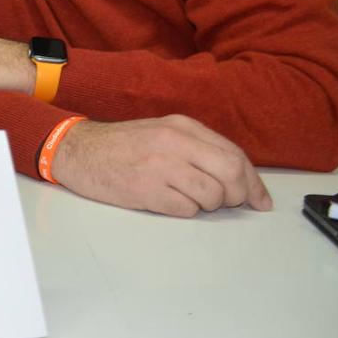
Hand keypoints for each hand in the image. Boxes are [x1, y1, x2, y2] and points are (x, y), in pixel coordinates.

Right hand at [51, 114, 272, 216]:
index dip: (253, 182)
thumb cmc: (123, 145)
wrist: (78, 150)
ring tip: (188, 198)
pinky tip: (169, 201)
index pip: (234, 155)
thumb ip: (198, 147)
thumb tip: (239, 178)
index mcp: (182, 126)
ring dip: (208, 205)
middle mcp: (174, 142)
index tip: (259, 200)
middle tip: (229, 204)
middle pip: (231, 174)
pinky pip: (186, 210)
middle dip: (238, 196)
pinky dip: (186, 211)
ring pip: (211, 195)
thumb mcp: (162, 132)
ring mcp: (159, 166)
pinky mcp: (145, 190)